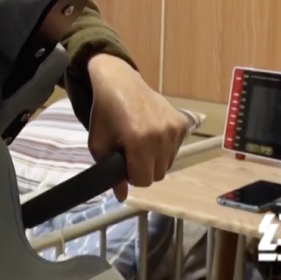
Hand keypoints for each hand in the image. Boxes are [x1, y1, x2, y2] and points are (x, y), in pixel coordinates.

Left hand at [85, 54, 190, 199]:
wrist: (119, 82)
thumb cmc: (105, 114)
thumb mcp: (98, 145)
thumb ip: (110, 173)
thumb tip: (121, 197)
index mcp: (139, 140)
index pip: (143, 180)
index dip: (131, 176)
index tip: (123, 163)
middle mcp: (161, 135)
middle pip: (157, 175)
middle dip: (143, 169)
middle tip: (130, 153)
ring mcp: (174, 128)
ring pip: (167, 164)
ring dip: (154, 160)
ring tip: (140, 142)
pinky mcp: (182, 123)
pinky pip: (176, 150)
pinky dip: (164, 148)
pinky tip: (151, 133)